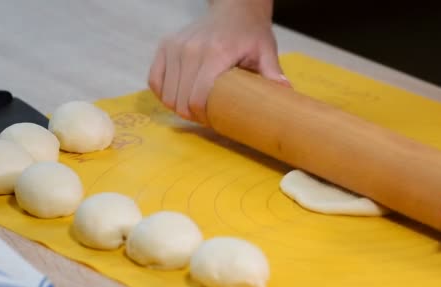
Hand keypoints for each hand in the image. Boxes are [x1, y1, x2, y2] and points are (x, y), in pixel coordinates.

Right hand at [148, 0, 287, 124]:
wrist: (233, 8)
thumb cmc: (251, 32)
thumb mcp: (265, 50)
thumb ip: (272, 72)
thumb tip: (285, 92)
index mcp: (215, 52)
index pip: (198, 95)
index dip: (203, 115)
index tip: (214, 121)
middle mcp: (190, 49)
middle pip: (180, 98)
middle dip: (192, 115)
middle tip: (206, 118)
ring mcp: (175, 46)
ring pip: (166, 92)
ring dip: (178, 106)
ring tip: (194, 109)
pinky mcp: (165, 46)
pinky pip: (155, 79)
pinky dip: (163, 93)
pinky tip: (177, 98)